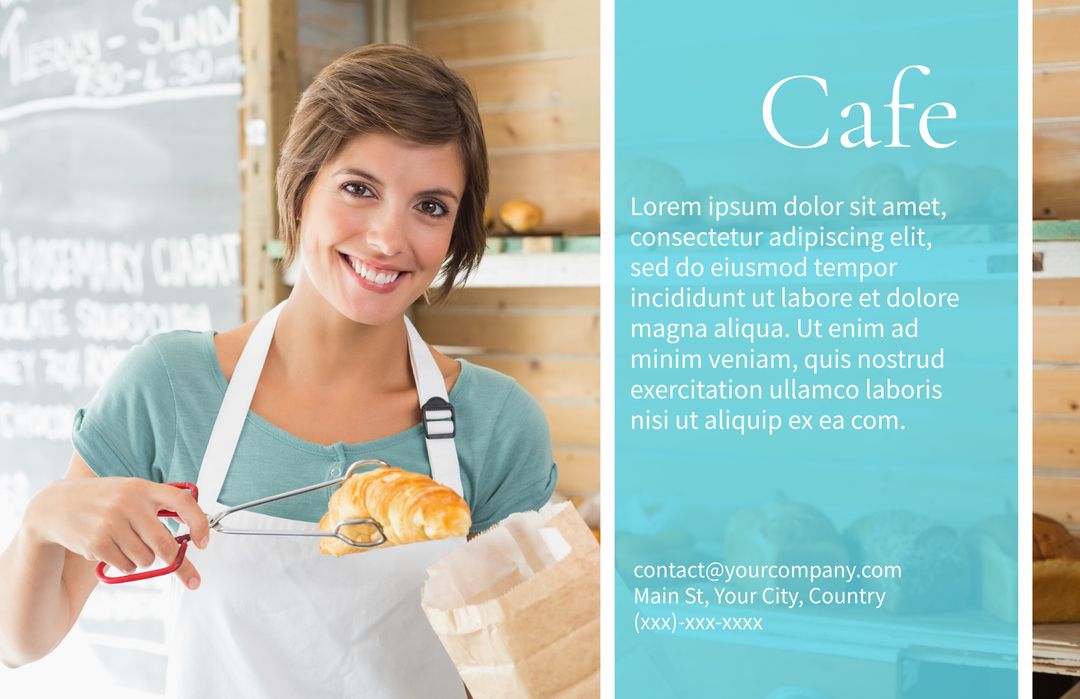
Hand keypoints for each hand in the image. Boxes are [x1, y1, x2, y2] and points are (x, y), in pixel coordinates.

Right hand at [24, 477, 209, 589]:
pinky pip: (126, 567)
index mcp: (143, 487)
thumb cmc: (103, 500)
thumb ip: (159, 505)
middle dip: (173, 559)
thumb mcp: (131, 491)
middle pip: (165, 544)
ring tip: (125, 544)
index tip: (203, 543)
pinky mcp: (97, 542)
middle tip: (176, 565)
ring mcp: (112, 523)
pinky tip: (109, 550)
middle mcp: (129, 503)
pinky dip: (124, 565)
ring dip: (141, 559)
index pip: (183, 502)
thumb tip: (194, 531)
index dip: (199, 524)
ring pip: (146, 559)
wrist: (55, 505)